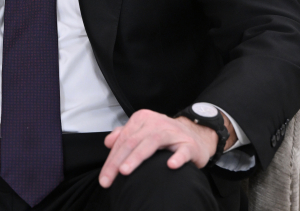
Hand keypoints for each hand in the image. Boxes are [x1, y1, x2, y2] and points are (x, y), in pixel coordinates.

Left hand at [99, 109, 234, 187]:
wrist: (195, 134)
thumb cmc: (165, 136)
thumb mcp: (143, 131)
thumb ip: (125, 135)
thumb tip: (108, 143)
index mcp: (143, 119)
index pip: (123, 139)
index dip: (112, 158)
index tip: (104, 177)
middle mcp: (156, 123)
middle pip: (133, 141)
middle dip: (118, 161)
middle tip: (109, 179)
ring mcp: (173, 133)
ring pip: (152, 142)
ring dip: (137, 157)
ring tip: (125, 171)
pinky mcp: (189, 144)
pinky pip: (182, 151)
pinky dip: (176, 158)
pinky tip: (170, 165)